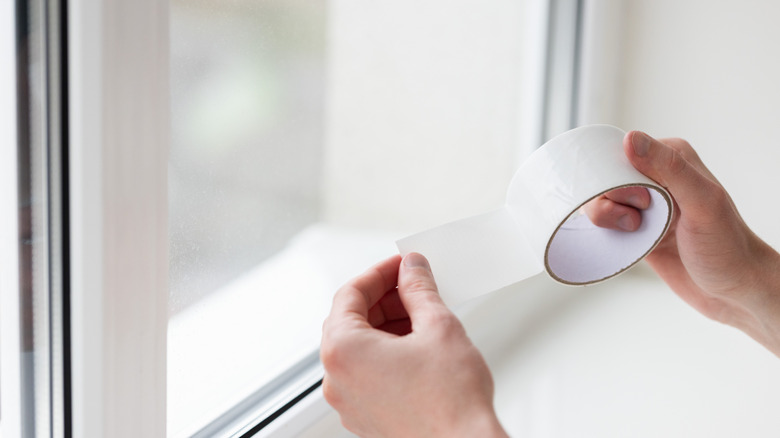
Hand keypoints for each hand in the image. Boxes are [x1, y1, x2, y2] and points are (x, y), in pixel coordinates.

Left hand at [320, 253, 507, 437]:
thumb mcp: (438, 326)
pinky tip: (419, 345)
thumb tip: (411, 269)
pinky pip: (367, 372)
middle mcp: (337, 378)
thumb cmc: (451, 402)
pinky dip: (388, 352)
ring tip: (424, 315)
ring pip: (360, 346)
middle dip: (385, 298)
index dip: (380, 272)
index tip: (401, 264)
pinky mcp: (365, 416)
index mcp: (343, 350)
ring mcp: (349, 401)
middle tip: (415, 285)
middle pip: (351, 320)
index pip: (350, 294)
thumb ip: (418, 288)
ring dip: (388, 324)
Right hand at [585, 131, 779, 355]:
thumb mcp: (701, 202)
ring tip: (638, 231)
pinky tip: (628, 241)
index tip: (642, 201)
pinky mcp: (634, 228)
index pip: (621, 152)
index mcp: (672, 158)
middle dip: (611, 201)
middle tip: (641, 219)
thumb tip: (629, 138)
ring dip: (608, 219)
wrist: (731, 290)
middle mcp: (655, 177)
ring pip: (599, 199)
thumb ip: (669, 167)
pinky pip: (602, 222)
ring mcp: (643, 204)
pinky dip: (606, 232)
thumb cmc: (726, 247)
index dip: (619, 177)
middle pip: (604, 177)